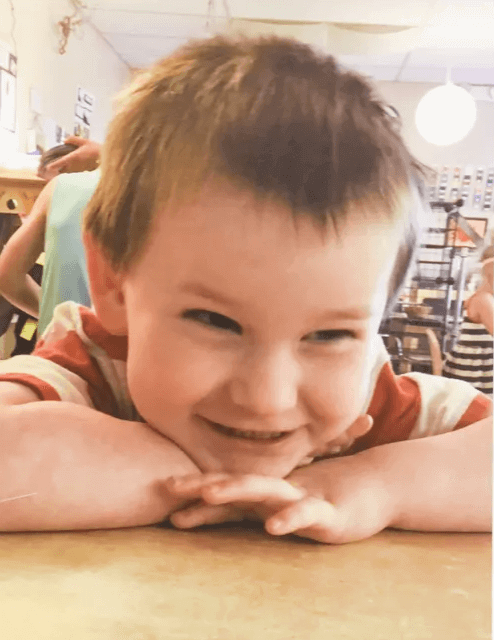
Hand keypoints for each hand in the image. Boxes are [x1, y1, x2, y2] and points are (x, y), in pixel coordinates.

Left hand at [43, 136, 100, 176]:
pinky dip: (69, 170)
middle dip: (57, 169)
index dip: (55, 164)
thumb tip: (65, 140)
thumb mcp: (85, 141)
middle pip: (63, 169)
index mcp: (75, 156)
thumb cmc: (96, 149)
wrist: (106, 158)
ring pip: (68, 171)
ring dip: (63, 170)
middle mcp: (76, 164)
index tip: (48, 167)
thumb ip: (74, 140)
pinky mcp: (83, 171)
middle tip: (50, 168)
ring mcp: (80, 169)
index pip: (62, 161)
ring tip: (57, 169)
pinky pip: (74, 172)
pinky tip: (69, 168)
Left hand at [166, 467, 391, 543]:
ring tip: (209, 494)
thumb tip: (211, 512)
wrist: (373, 488)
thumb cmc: (321, 499)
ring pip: (264, 491)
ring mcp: (300, 497)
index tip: (162, 489)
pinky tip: (273, 527)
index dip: (195, 488)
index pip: (225, 488)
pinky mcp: (327, 513)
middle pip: (235, 484)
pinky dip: (289, 518)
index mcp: (265, 493)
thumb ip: (249, 510)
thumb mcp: (282, 507)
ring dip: (236, 490)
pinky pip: (306, 514)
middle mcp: (278, 490)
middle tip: (170, 487)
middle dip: (202, 485)